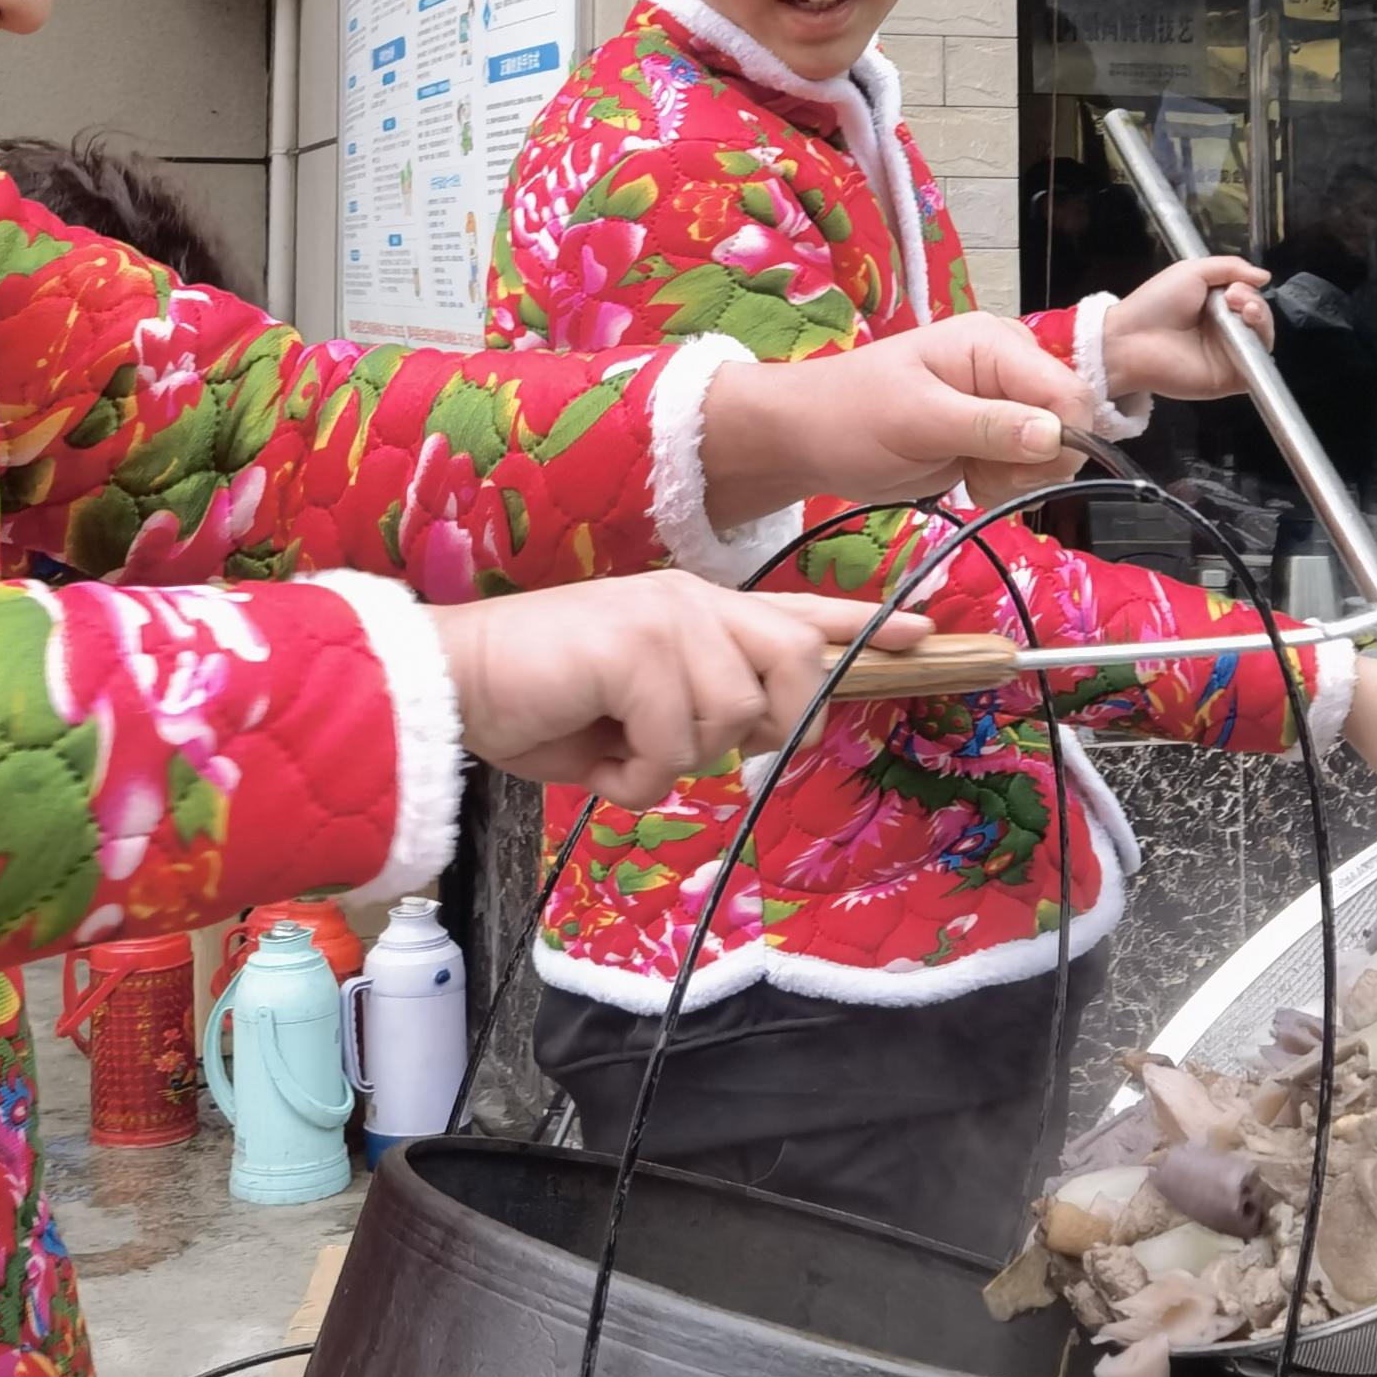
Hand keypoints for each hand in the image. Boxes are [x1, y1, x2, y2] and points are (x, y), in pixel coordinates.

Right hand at [436, 575, 923, 802]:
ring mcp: (669, 619)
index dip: (865, 627)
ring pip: (736, 720)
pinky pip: (679, 744)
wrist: (451, 684)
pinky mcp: (640, 648)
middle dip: (760, 729)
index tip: (924, 631)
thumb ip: (701, 716)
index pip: (798, 613)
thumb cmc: (538, 702)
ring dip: (673, 759)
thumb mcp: (637, 714)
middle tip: (683, 744)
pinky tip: (597, 749)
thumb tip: (750, 743)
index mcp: (696, 611)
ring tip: (614, 740)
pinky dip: (636, 773)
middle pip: (797, 668)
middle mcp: (693, 603)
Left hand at [697, 311, 1096, 522]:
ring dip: (1015, 477)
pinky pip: (1029, 467)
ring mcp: (1002, 402)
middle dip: (1034, 462)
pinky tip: (966, 474)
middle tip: (980, 470)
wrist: (808, 439)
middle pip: (1070, 424)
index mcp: (995, 344)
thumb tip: (1056, 435)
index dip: (1060, 440)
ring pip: (1053, 452)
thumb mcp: (917, 421)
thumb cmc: (850, 418)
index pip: (1070, 393)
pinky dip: (1004, 482)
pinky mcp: (993, 434)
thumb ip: (989, 426)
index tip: (1016, 469)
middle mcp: (1009, 367)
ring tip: (965, 470)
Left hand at [1101, 255, 1273, 405]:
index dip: (1248, 290)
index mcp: (1214, 308)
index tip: (1233, 287)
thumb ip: (1230, 267)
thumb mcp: (1192, 271)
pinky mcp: (1230, 378)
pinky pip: (1258, 364)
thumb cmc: (1153, 305)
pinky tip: (1247, 326)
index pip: (1249, 298)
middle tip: (1235, 297)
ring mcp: (1228, 356)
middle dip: (1256, 302)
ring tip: (1243, 307)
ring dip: (1262, 317)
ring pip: (1263, 338)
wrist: (1131, 339)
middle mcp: (1223, 332)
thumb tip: (1264, 276)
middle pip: (1260, 318)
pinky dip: (1260, 344)